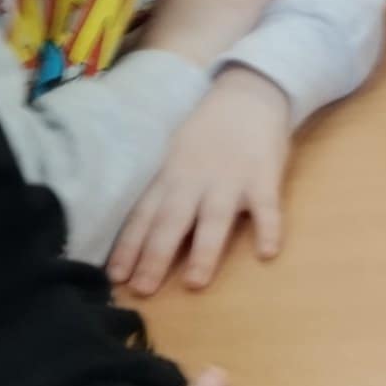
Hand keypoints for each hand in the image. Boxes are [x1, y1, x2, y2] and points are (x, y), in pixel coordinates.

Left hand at [110, 69, 290, 294]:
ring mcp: (231, 180)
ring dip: (204, 250)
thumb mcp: (174, 154)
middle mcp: (194, 181)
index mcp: (170, 177)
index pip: (144, 215)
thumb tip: (138, 231)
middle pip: (171, 221)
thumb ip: (161, 189)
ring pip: (214, 218)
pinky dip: (269, 228)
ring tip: (196, 282)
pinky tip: (267, 253)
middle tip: (143, 291)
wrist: (249, 93)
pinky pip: (267, 207)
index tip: (115, 278)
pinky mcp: (264, 178)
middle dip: (156, 256)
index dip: (129, 247)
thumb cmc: (208, 130)